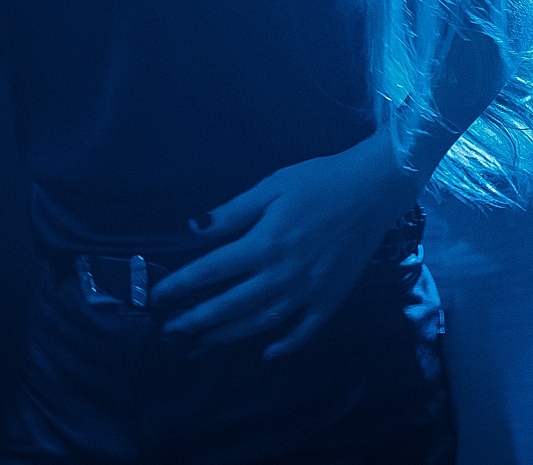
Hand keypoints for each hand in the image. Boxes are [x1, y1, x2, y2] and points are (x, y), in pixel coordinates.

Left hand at [149, 131, 417, 359]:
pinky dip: (286, 346)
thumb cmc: (320, 180)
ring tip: (204, 343)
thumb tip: (194, 229)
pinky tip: (268, 353)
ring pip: (261, 322)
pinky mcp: (332, 299)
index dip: (180, 285)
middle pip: (230, 305)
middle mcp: (283, 274)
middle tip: (171, 331)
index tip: (158, 297)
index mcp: (264, 243)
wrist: (374, 189)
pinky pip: (305, 331)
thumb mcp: (271, 184)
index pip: (211, 271)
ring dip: (229, 335)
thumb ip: (232, 211)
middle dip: (197, 320)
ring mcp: (308, 291)